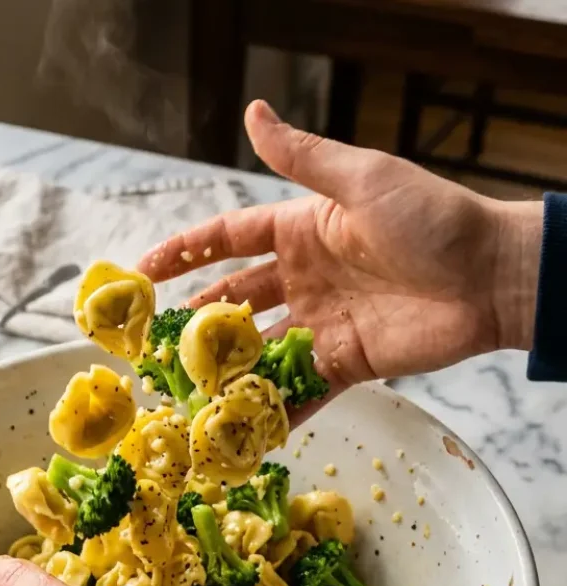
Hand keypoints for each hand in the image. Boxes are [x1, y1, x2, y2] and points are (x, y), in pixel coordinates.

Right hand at [139, 101, 541, 400]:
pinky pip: (300, 390)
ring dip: (225, 370)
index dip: (184, 254)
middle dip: (196, 322)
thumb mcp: (361, 181)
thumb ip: (303, 159)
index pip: (228, 240)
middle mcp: (304, 279)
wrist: (487, 278)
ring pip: (260, 350)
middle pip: (235, 301)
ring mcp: (321, 325)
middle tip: (154, 344)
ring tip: (184, 392)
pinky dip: (272, 410)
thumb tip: (253, 112)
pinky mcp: (344, 364)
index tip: (142, 273)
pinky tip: (239, 429)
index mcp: (301, 231)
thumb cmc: (430, 219)